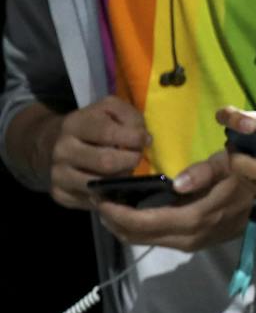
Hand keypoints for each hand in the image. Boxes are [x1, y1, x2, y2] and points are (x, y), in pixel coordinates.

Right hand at [45, 94, 151, 208]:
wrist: (53, 144)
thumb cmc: (92, 125)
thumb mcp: (109, 110)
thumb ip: (130, 116)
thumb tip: (144, 139)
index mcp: (74, 125)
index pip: (108, 133)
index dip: (134, 138)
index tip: (144, 140)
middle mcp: (62, 151)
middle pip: (106, 163)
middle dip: (130, 161)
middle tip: (136, 157)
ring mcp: (58, 174)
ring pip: (100, 185)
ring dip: (121, 180)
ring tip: (125, 171)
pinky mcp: (60, 194)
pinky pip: (92, 202)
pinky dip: (110, 198)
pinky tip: (115, 188)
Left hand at [98, 150, 253, 251]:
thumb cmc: (251, 172)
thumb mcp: (231, 162)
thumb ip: (204, 172)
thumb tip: (175, 184)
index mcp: (197, 217)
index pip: (146, 222)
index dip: (118, 214)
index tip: (99, 198)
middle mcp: (193, 236)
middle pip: (141, 237)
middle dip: (114, 222)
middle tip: (97, 201)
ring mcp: (196, 242)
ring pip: (148, 242)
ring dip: (126, 228)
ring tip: (110, 209)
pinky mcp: (199, 242)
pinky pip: (161, 241)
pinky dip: (141, 230)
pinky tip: (134, 215)